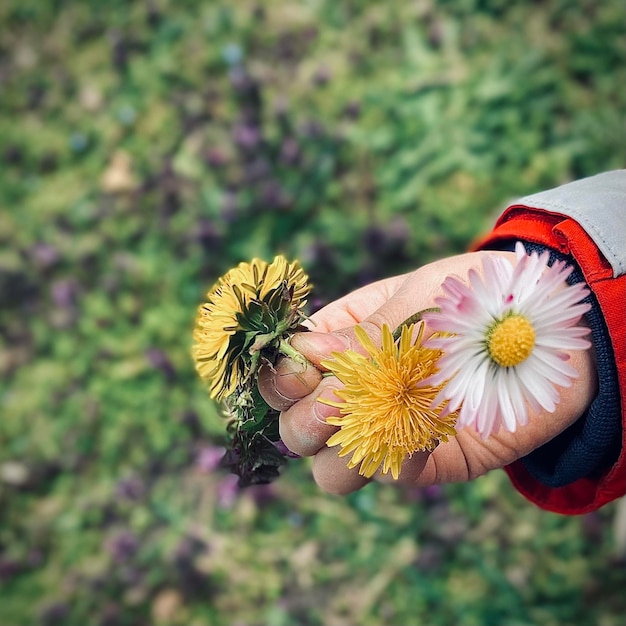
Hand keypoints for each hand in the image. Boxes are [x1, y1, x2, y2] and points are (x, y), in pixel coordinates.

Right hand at [258, 251, 597, 494]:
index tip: (303, 368)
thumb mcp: (417, 299)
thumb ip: (363, 334)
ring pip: (331, 471)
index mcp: (341, 343)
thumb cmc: (476, 298)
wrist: (548, 334)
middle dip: (305, 419)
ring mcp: (389, 429)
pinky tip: (429, 429)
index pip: (286, 371)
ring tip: (378, 420)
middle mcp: (356, 391)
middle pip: (296, 428)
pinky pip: (391, 476)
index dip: (281, 375)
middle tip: (338, 398)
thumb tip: (303, 352)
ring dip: (340, 452)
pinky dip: (399, 458)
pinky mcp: (427, 461)